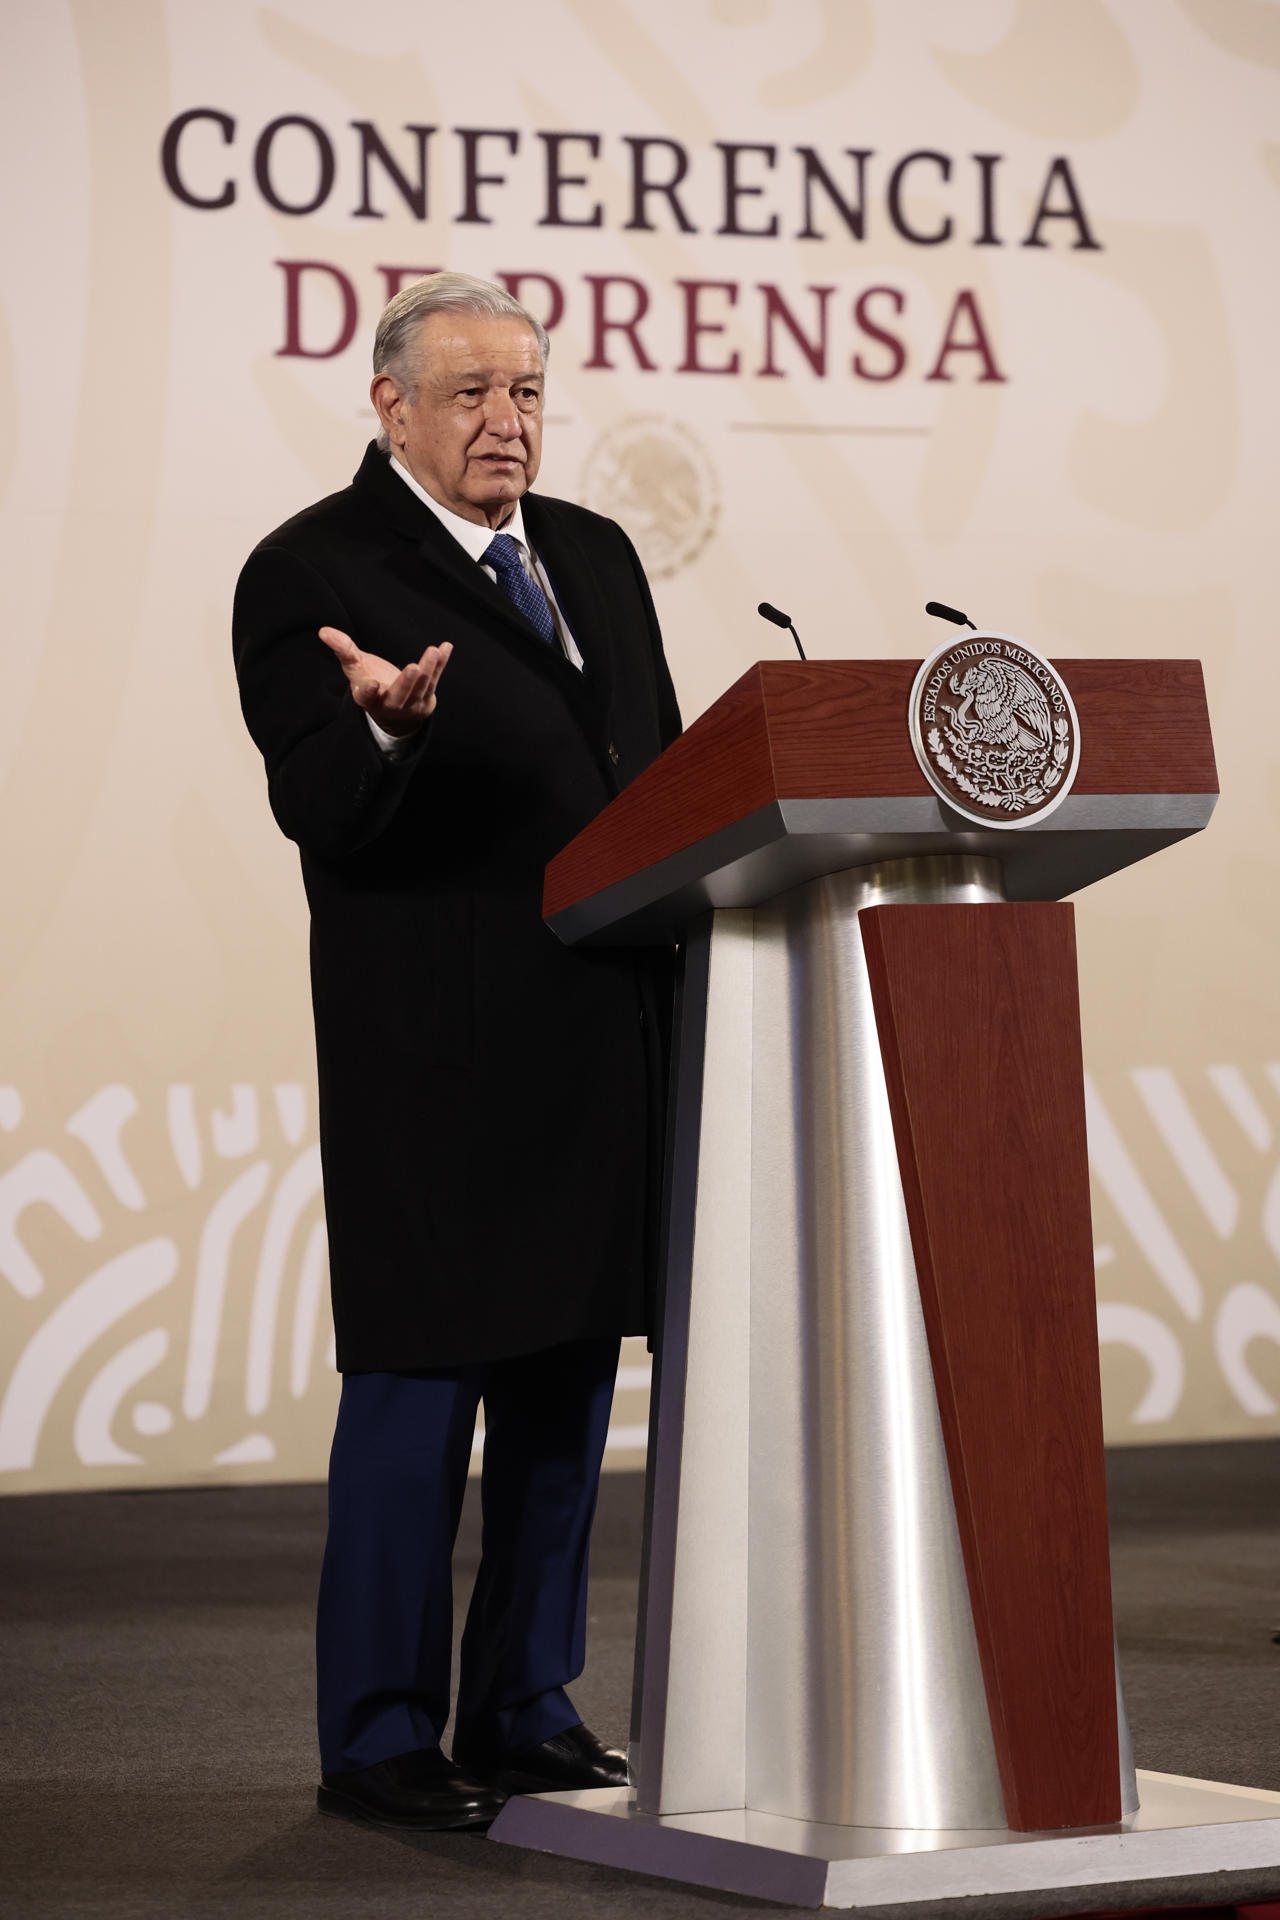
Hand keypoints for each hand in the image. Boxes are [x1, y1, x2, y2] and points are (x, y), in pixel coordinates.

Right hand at [318, 627, 452, 737]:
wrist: (394, 710)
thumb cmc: (370, 683)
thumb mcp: (355, 668)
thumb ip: (343, 650)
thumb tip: (323, 631)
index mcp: (368, 698)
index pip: (367, 696)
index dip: (368, 690)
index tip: (371, 683)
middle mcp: (390, 704)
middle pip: (400, 695)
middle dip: (406, 683)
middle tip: (413, 669)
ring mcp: (411, 704)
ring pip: (421, 687)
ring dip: (428, 669)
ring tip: (433, 651)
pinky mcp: (427, 699)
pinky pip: (435, 679)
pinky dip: (441, 664)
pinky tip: (446, 647)